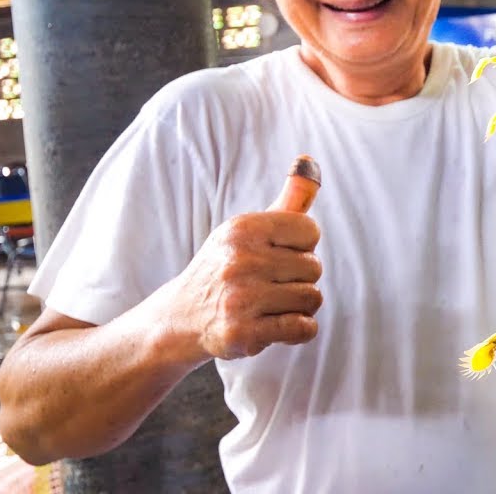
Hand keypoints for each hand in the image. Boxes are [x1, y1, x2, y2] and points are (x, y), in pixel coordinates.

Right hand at [168, 157, 323, 362]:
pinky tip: (276, 325)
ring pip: (312, 298)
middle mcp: (239, 260)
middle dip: (299, 279)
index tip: (278, 254)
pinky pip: (304, 328)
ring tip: (271, 305)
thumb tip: (310, 160)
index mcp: (242, 229)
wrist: (181, 317)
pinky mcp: (243, 334)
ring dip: (299, 306)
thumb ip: (288, 199)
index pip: (310, 231)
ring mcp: (240, 299)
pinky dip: (299, 330)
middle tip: (269, 284)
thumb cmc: (226, 267)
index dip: (302, 247)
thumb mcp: (249, 229)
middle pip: (314, 268)